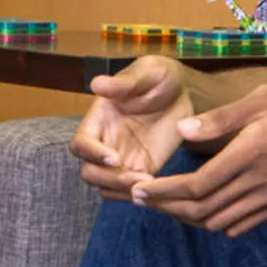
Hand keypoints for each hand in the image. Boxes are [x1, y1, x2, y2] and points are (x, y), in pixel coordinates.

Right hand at [69, 56, 193, 201]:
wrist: (185, 91)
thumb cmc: (160, 77)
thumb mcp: (146, 73)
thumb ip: (124, 83)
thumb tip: (97, 84)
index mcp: (99, 120)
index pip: (80, 144)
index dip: (92, 154)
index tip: (115, 157)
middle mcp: (106, 142)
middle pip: (90, 172)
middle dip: (109, 178)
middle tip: (138, 176)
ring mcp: (124, 158)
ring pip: (108, 186)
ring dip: (123, 190)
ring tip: (150, 183)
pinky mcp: (144, 167)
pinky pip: (132, 189)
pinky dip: (140, 193)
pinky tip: (158, 187)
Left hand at [128, 84, 266, 236]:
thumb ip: (223, 118)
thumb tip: (183, 132)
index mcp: (251, 153)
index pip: (196, 185)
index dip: (163, 191)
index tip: (139, 188)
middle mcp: (259, 182)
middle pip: (202, 210)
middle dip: (167, 208)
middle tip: (144, 199)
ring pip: (220, 222)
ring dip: (189, 218)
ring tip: (169, 205)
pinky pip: (243, 226)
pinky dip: (218, 223)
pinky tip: (208, 210)